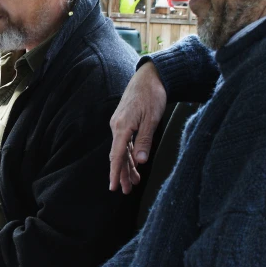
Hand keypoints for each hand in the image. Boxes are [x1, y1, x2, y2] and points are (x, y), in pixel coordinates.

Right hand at [109, 61, 166, 193]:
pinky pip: (124, 141)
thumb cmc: (152, 95)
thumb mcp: (152, 118)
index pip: (117, 155)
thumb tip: (140, 160)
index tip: (113, 186)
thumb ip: (145, 140)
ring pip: (121, 149)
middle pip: (118, 155)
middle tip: (125, 190)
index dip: (115, 172)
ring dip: (126, 165)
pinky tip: (134, 162)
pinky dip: (129, 153)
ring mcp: (120, 123)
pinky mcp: (124, 121)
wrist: (150, 76)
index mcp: (123, 126)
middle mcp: (117, 126)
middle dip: (121, 173)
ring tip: (132, 181)